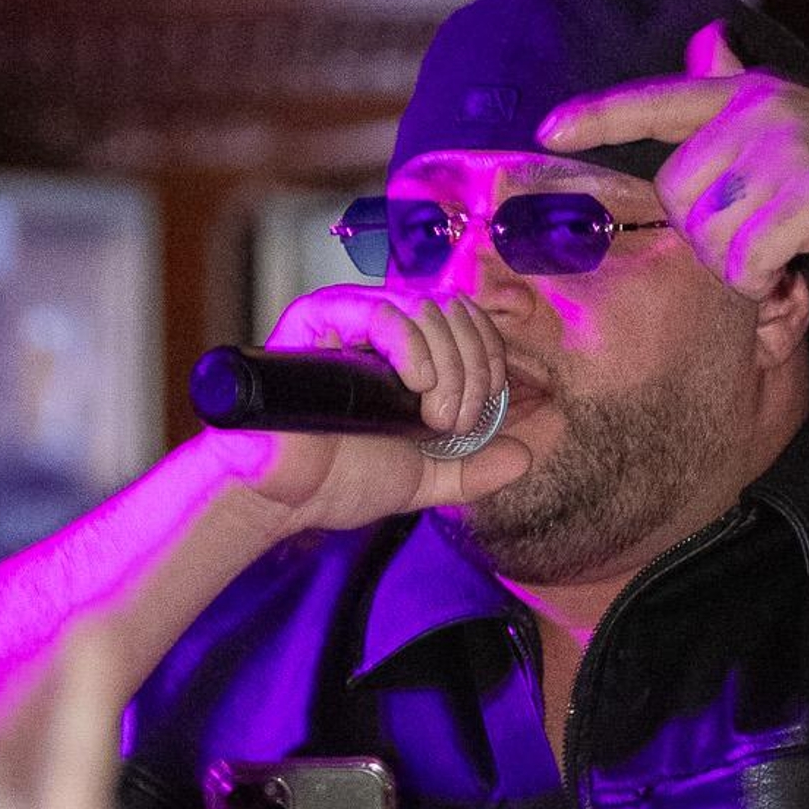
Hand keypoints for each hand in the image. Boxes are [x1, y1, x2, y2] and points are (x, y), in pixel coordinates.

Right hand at [205, 281, 530, 526]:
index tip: (488, 405)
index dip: (491, 354)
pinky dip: (413, 345)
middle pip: (455, 311)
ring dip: (451, 365)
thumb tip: (523, 455)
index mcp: (410, 352)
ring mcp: (350, 317)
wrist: (285, 499)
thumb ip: (474, 470)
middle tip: (458, 421)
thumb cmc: (342, 480)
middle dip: (475, 369)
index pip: (468, 319)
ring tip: (435, 418)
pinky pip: (381, 310)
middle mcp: (382, 326)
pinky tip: (417, 385)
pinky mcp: (318, 319)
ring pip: (427, 308)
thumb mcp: (425, 478)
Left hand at [539, 21, 808, 298]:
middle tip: (760, 242)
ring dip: (740, 263)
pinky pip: (746, 258)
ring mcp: (784, 150)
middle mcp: (760, 112)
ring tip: (786, 253)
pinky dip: (765, 279)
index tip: (547, 128)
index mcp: (752, 94)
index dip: (597, 114)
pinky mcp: (807, 195)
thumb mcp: (802, 125)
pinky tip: (797, 269)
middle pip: (676, 192)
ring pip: (708, 233)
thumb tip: (704, 48)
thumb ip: (742, 96)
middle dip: (707, 234)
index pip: (657, 98)